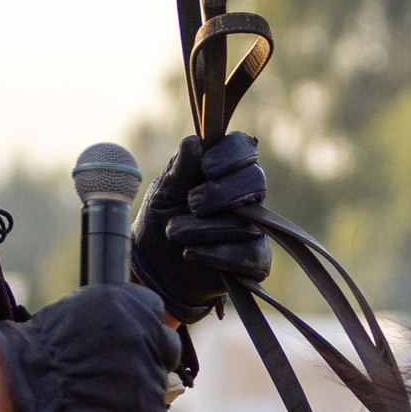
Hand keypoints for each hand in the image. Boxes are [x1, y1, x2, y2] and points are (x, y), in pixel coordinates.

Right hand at [0, 285, 180, 411]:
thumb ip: (112, 318)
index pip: (155, 313)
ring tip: (101, 400)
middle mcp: (147, 333)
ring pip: (157, 387)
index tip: (128, 345)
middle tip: (120, 375)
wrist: (25, 383)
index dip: (142, 331)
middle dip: (149, 361)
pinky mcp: (149, 410)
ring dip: (137, 395)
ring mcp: (151, 373)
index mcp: (130, 303)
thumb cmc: (39, 348)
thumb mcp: (77, 311)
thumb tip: (127, 330)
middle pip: (167, 348)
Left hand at [131, 132, 269, 318]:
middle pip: (256, 181)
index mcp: (225, 170)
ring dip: (206, 228)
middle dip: (221, 192)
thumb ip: (180, 171)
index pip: (244, 148)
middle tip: (192, 203)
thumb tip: (194, 142)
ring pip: (249, 222)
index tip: (206, 167)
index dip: (231, 154)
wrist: (154, 268)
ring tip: (174, 232)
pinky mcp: (254, 261)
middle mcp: (245, 196)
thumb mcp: (163, 195)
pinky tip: (192, 253)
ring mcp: (253, 228)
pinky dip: (219, 255)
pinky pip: (252, 255)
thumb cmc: (161, 222)